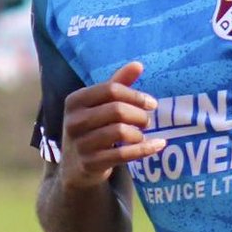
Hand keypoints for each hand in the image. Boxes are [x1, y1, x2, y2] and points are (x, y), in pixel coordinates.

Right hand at [59, 61, 164, 186]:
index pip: (111, 89)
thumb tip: (138, 65)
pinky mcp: (90, 163)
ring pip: (120, 132)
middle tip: (146, 121)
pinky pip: (123, 154)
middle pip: (117, 110)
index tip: (152, 104)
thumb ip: (118, 84)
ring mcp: (80, 144)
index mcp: (75, 101)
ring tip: (141, 134)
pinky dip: (145, 149)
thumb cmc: (92, 128)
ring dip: (139, 133)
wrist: (75, 166)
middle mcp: (73, 121)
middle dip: (139, 115)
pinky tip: (158, 144)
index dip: (136, 95)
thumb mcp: (99, 105)